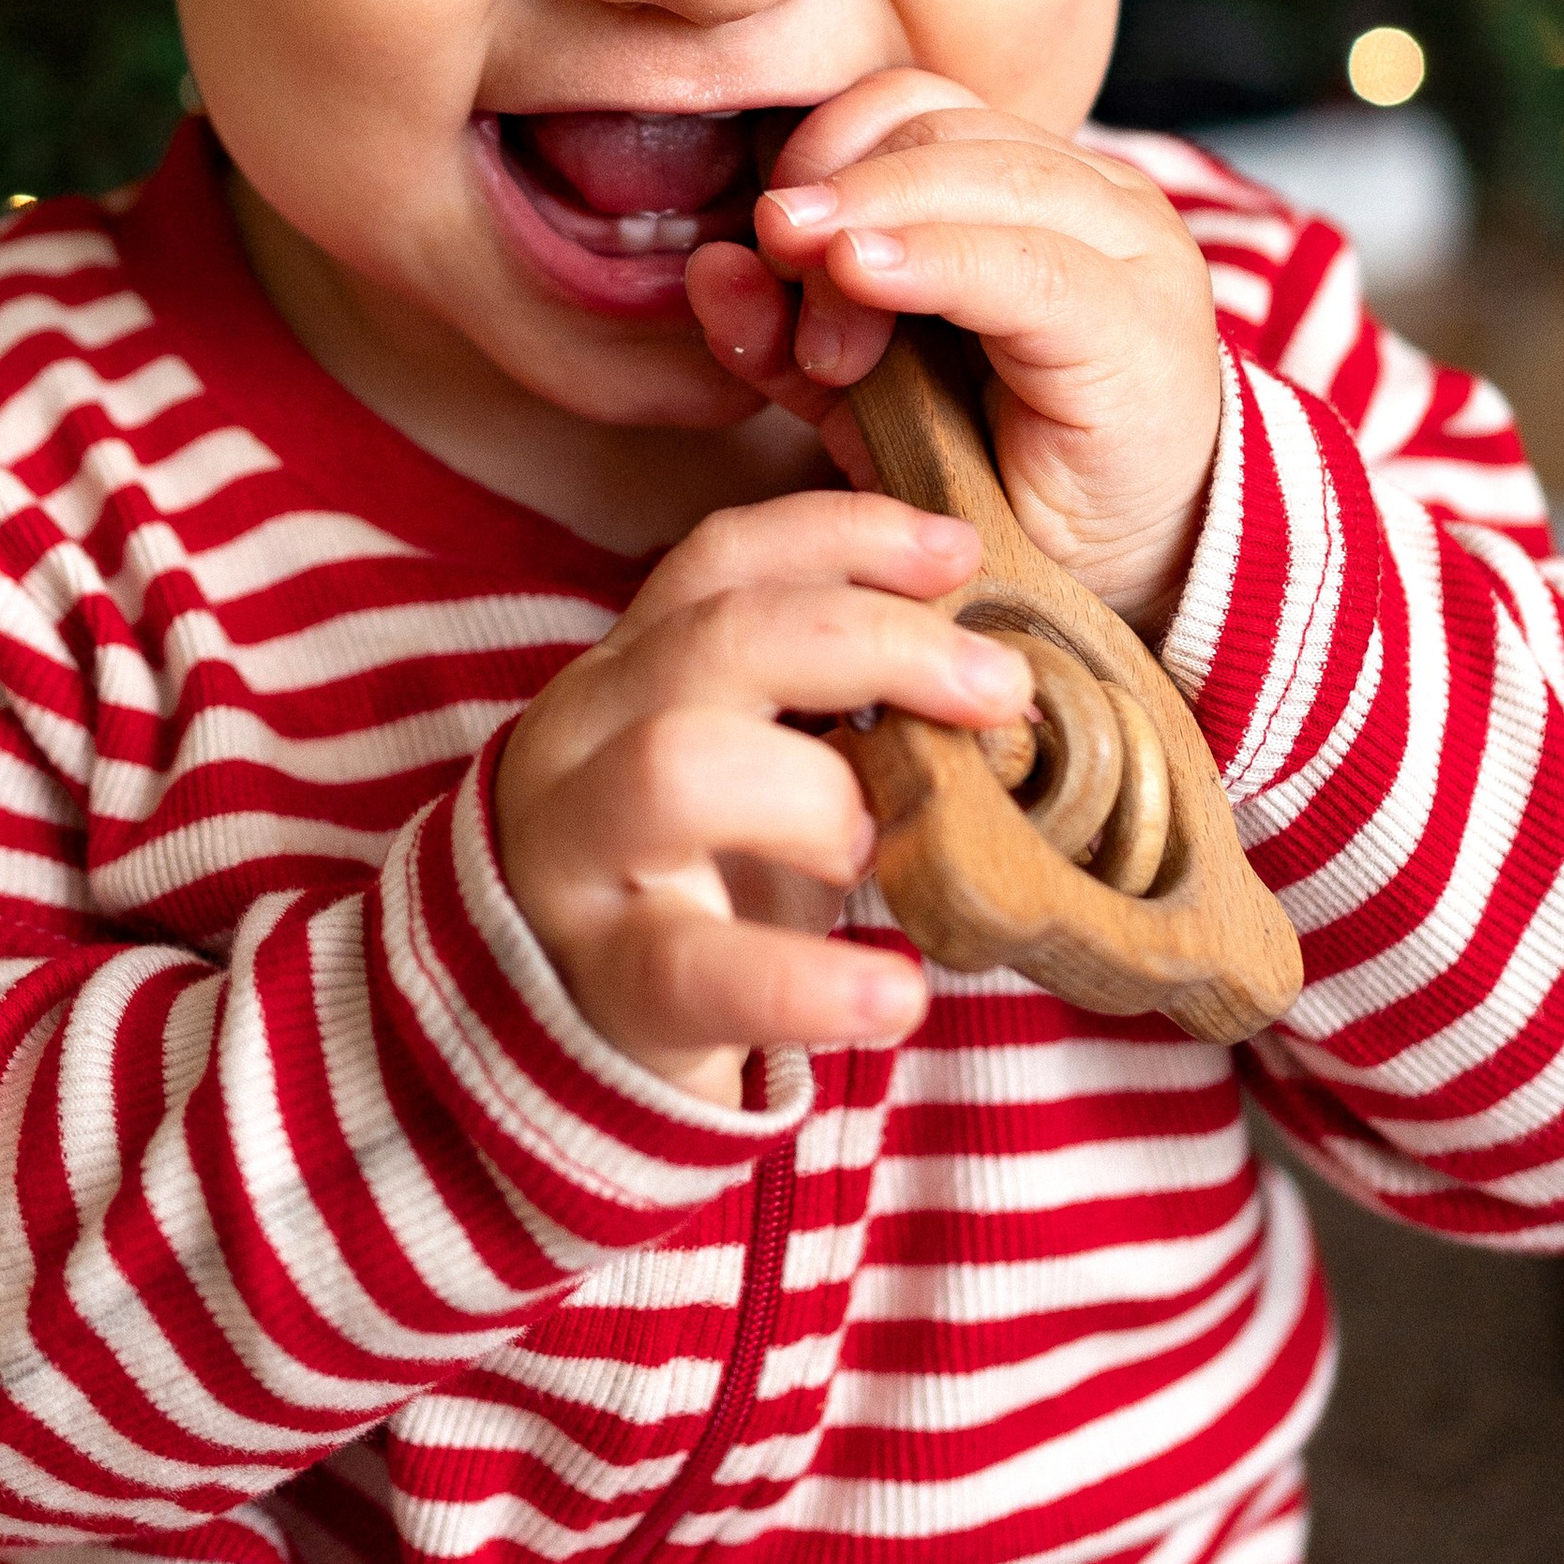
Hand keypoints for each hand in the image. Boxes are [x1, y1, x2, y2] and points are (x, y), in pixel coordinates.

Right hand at [495, 491, 1033, 1108]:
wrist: (565, 1026)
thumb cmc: (693, 877)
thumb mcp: (746, 759)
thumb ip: (825, 700)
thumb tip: (982, 654)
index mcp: (629, 671)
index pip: (723, 560)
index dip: (845, 536)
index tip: (960, 553)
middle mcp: (583, 740)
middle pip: (715, 641)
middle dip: (877, 646)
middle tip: (998, 691)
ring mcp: (578, 859)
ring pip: (678, 766)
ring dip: (821, 796)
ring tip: (887, 854)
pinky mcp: (605, 983)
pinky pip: (696, 967)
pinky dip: (809, 982)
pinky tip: (894, 995)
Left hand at [685, 72, 1223, 637]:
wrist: (1133, 576)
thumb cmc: (1005, 478)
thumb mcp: (869, 396)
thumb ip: (790, 328)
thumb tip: (709, 264)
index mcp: (1032, 185)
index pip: (911, 105)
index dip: (825, 145)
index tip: (768, 232)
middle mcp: (1093, 195)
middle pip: (932, 128)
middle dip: (837, 193)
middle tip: (782, 272)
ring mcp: (1129, 248)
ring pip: (974, 171)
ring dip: (869, 225)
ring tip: (821, 309)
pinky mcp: (1139, 321)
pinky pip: (1021, 262)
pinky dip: (929, 258)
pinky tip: (861, 277)